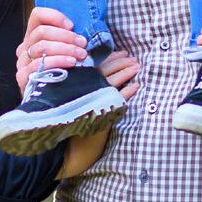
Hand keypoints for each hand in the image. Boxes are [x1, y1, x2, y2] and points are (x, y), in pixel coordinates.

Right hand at [16, 7, 87, 92]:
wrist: (53, 102)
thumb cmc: (64, 72)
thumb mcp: (65, 51)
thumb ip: (68, 38)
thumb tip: (83, 27)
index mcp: (33, 36)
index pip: (37, 15)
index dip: (55, 16)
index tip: (72, 25)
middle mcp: (25, 47)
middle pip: (41, 32)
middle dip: (66, 36)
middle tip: (82, 43)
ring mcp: (22, 62)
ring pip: (41, 47)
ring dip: (65, 49)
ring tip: (81, 54)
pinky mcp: (22, 77)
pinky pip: (39, 65)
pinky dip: (58, 61)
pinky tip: (71, 64)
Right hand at [58, 52, 138, 177]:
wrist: (64, 148)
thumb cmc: (67, 120)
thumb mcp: (72, 97)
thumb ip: (81, 82)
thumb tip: (98, 67)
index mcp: (78, 81)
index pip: (97, 64)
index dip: (111, 58)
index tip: (122, 53)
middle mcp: (85, 88)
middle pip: (107, 70)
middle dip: (122, 62)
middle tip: (133, 58)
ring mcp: (94, 100)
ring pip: (113, 80)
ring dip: (127, 72)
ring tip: (137, 67)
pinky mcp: (102, 113)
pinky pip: (119, 99)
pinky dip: (128, 92)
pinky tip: (136, 86)